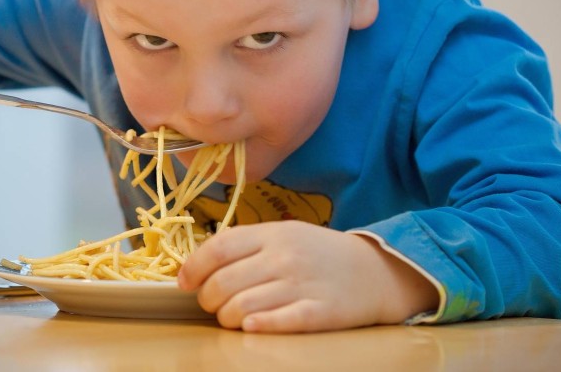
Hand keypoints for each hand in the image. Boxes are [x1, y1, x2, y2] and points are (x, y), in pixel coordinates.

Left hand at [178, 221, 439, 332]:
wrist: (376, 270)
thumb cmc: (322, 254)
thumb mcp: (286, 234)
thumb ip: (248, 244)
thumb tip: (201, 263)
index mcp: (273, 234)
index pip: (218, 248)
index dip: (194, 267)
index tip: (184, 282)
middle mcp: (284, 257)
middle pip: (224, 283)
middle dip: (209, 300)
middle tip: (213, 305)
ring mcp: (301, 284)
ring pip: (242, 307)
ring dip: (228, 318)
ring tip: (234, 318)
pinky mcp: (318, 311)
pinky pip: (276, 322)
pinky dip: (256, 326)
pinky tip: (251, 326)